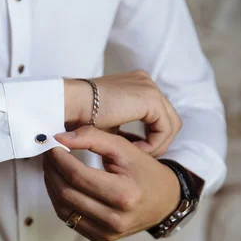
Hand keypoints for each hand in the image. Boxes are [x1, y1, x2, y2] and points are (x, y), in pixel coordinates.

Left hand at [43, 126, 180, 240]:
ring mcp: (107, 232)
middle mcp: (115, 218)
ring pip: (63, 208)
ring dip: (51, 185)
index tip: (52, 146)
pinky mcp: (100, 238)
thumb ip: (93, 138)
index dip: (59, 159)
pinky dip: (59, 201)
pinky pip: (69, 220)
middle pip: (67, 193)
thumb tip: (59, 138)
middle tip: (48, 155)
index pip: (77, 176)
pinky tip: (59, 184)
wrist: (166, 202)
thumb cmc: (145, 172)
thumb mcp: (125, 149)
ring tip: (51, 168)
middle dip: (51, 171)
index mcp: (124, 195)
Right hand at [64, 70, 181, 156]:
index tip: (131, 152)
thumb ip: (121, 131)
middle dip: (156, 142)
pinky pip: (164, 129)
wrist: (68, 104)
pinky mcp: (150, 99)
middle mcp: (146, 83)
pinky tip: (133, 150)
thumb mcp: (106, 124)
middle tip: (138, 157)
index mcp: (136, 86)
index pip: (156, 116)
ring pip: (171, 126)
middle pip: (168, 120)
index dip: (149, 138)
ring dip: (155, 145)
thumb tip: (130, 146)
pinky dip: (153, 144)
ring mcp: (150, 88)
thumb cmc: (79, 117)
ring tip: (134, 155)